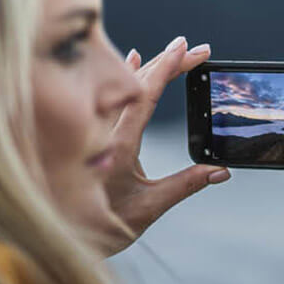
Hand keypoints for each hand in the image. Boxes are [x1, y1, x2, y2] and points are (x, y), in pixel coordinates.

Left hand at [97, 36, 228, 256]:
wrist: (62, 235)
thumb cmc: (101, 226)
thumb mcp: (148, 208)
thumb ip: (185, 186)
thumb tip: (221, 171)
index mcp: (119, 144)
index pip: (146, 94)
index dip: (168, 68)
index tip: (187, 49)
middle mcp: (104, 131)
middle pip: (138, 84)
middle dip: (170, 62)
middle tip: (196, 49)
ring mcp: (96, 131)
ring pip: (122, 87)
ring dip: (150, 66)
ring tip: (173, 51)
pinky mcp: (93, 136)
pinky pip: (110, 95)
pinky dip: (125, 77)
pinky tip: (132, 59)